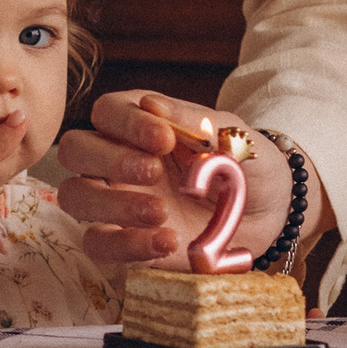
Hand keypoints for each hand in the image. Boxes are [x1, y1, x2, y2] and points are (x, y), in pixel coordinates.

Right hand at [57, 91, 309, 266]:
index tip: (165, 140)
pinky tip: (167, 241)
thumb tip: (150, 103)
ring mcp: (116, 202)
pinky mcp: (125, 243)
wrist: (271, 214)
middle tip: (153, 172)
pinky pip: (99, 245)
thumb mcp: (233, 138)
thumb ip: (195, 120)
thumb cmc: (247, 164)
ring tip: (160, 213)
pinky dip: (126, 245)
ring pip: (75, 196)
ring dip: (111, 204)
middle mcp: (118, 159)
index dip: (127, 123)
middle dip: (108, 160)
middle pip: (74, 149)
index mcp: (140, 124)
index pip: (107, 111)